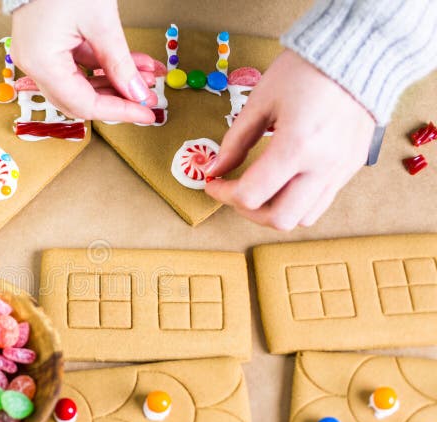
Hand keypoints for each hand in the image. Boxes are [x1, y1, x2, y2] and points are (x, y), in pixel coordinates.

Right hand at [10, 0, 156, 122]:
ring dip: (114, 82)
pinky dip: (103, 67)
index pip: (84, 104)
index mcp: (41, 63)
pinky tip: (131, 64)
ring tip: (145, 75)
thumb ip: (120, 62)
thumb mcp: (100, 22)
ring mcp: (38, 55)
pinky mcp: (46, 45)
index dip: (119, 112)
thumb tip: (137, 93)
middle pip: (80, 100)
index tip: (146, 114)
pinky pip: (76, 66)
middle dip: (118, 99)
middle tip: (147, 98)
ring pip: (81, 84)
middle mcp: (34, 65)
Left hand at [204, 49, 375, 229]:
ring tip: (259, 189)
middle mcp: (322, 166)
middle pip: (278, 219)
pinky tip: (284, 181)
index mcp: (296, 146)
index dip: (222, 193)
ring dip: (274, 210)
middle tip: (235, 191)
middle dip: (248, 211)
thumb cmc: (305, 70)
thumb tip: (215, 169)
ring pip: (302, 218)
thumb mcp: (260, 101)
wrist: (357, 53)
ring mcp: (340, 170)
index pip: (251, 195)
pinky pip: (321, 202)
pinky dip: (297, 202)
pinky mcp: (351, 167)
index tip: (212, 181)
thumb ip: (235, 141)